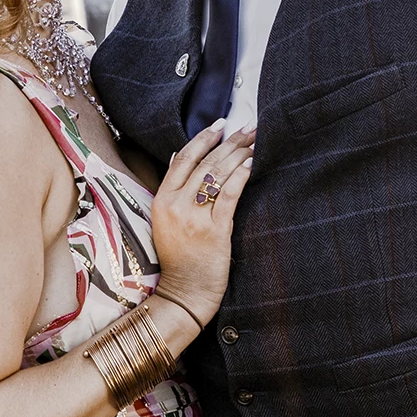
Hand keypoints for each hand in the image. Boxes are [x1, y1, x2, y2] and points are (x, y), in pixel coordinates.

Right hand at [151, 121, 254, 327]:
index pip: (183, 158)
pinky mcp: (214, 230)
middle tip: (248, 128)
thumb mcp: (165, 220)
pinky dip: (241, 177)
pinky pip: (229, 196)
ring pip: (218, 175)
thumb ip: (173, 189)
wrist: (185, 292)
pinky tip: (251, 165)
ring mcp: (194, 218)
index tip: (221, 125)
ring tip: (254, 141)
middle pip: (205, 163)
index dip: (203, 138)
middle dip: (229, 142)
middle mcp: (176, 205)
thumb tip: (178, 155)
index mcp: (161, 200)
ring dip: (239, 154)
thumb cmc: (180, 255)